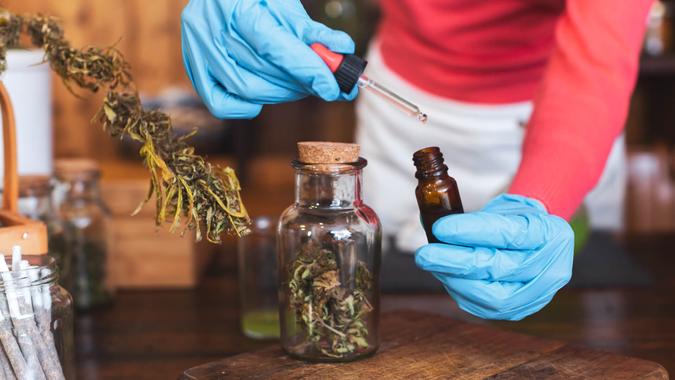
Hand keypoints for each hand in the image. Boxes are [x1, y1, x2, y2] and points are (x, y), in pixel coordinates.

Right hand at [181, 0, 355, 118]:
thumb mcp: (282, 3)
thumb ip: (309, 30)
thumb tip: (341, 51)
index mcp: (234, 6)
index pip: (276, 48)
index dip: (308, 71)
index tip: (333, 87)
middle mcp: (208, 29)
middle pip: (263, 72)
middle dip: (299, 83)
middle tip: (321, 84)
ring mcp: (196, 51)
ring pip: (246, 90)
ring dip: (280, 94)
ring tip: (297, 84)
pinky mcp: (193, 68)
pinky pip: (220, 103)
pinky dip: (246, 107)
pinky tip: (264, 96)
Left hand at [415, 194, 573, 320]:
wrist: (536, 242)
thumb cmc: (516, 220)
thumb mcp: (504, 207)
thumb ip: (473, 215)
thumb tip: (429, 218)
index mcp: (551, 233)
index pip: (508, 235)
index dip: (472, 232)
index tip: (441, 227)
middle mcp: (551, 268)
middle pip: (499, 269)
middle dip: (456, 262)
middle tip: (425, 254)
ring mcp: (537, 295)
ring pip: (492, 295)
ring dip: (454, 279)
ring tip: (432, 263)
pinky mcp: (518, 310)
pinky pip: (485, 308)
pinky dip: (459, 290)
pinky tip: (445, 275)